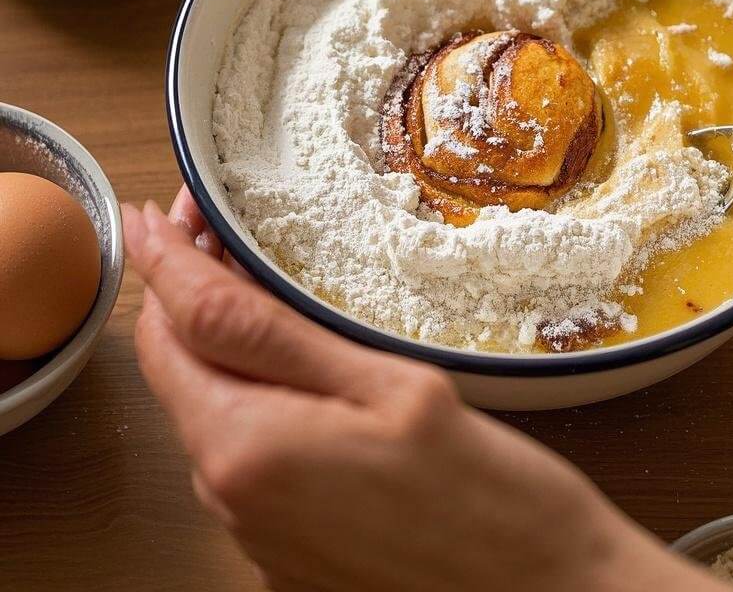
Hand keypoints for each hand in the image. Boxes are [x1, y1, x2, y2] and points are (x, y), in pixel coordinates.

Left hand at [124, 192, 725, 591]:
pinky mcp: (282, 542)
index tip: (164, 209)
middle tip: (215, 227)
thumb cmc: (482, 490)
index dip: (164, 257)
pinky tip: (294, 361)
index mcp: (246, 448)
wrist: (538, 589)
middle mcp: (231, 496)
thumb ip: (277, 339)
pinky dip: (253, 391)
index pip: (173, 328)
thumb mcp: (388, 388)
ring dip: (219, 339)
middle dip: (185, 290)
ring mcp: (254, 527)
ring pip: (209, 405)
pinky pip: (245, 449)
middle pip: (178, 369)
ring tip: (255, 279)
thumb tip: (192, 278)